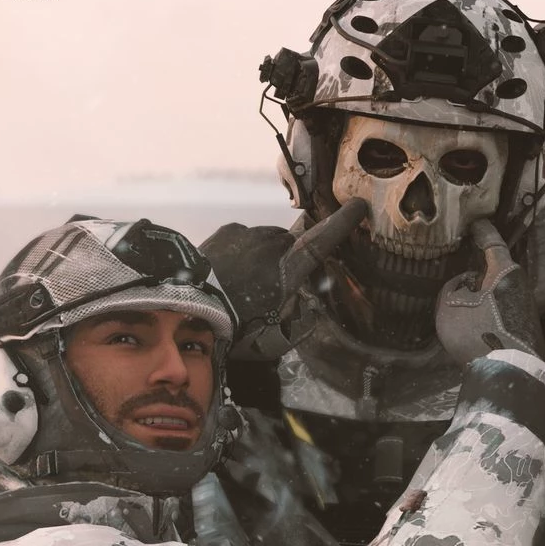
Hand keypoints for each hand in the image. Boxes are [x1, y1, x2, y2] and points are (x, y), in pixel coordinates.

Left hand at [200, 198, 366, 358]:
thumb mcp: (273, 341)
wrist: (185, 306)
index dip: (342, 224)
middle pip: (292, 245)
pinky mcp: (227, 231)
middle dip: (288, 261)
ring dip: (263, 256)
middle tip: (270, 289)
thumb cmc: (234, 329)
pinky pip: (245, 238)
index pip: (321, 242)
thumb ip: (300, 326)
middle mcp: (272, 246)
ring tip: (244, 283)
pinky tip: (229, 272)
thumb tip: (310, 312)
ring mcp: (248, 235)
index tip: (359, 205)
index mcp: (288, 270)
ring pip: (268, 240)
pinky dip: (243, 251)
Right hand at [436, 219, 544, 364]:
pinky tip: (472, 322)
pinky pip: (500, 310)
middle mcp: (519, 285)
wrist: (509, 371)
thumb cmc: (478, 332)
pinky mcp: (524, 328)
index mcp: (505, 272)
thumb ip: (453, 288)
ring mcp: (525, 308)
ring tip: (461, 299)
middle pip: (496, 270)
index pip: (493, 243)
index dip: (482, 231)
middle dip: (479, 270)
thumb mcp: (450, 306)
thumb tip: (464, 285)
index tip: (476, 223)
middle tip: (460, 268)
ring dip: (482, 293)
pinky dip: (486, 311)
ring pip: (498, 291)